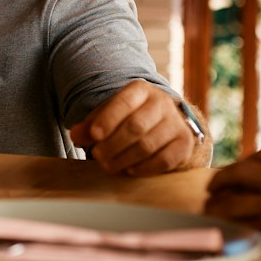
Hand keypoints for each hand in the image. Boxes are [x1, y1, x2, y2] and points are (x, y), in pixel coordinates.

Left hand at [69, 80, 204, 175]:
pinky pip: (164, 160)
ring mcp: (176, 123)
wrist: (167, 124)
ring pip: (148, 145)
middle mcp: (162, 102)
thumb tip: (76, 135)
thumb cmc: (130, 118)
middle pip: (135, 126)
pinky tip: (129, 170)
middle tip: (97, 156)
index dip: (107, 119)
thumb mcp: (109, 115)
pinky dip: (144, 168)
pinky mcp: (184, 144)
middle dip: (113, 144)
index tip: (93, 135)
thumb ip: (91, 125)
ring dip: (124, 159)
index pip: (123, 102)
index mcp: (140, 90)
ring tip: (108, 166)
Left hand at [204, 146, 260, 260]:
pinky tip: (221, 232)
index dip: (247, 161)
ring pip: (231, 201)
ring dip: (216, 207)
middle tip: (212, 188)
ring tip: (210, 212)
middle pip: (242, 171)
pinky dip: (226, 229)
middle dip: (222, 179)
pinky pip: (238, 226)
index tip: (239, 171)